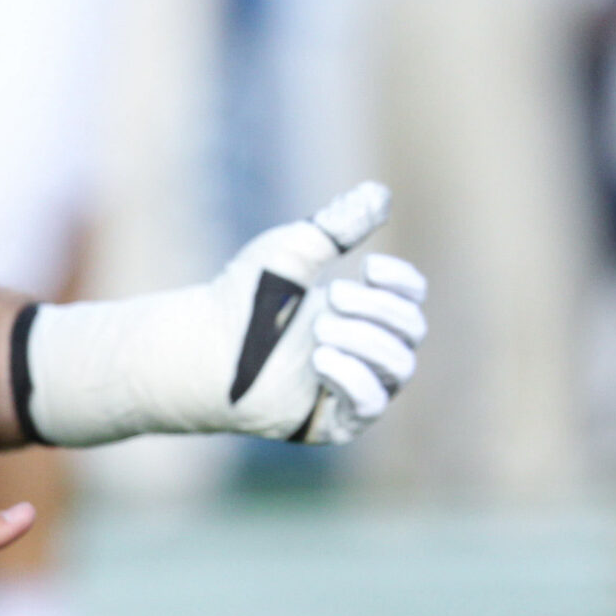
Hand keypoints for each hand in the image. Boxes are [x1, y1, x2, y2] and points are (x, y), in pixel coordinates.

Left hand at [205, 181, 428, 443]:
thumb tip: (381, 194)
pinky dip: (352, 377)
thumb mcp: (292, 251)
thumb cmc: (244, 297)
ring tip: (321, 331)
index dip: (403, 282)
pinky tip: (319, 360)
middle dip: (378, 309)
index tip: (369, 266)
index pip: (412, 298)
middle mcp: (366, 350)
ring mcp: (354, 387)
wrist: (203, 349)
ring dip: (367, 342)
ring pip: (400, 366)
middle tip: (332, 296)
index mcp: (361, 309)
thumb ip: (336, 225)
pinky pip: (371, 404)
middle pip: (411, 329)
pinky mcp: (336, 421)